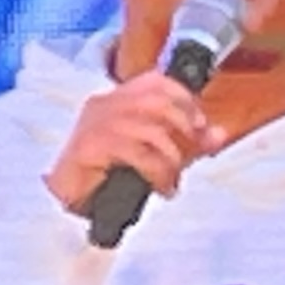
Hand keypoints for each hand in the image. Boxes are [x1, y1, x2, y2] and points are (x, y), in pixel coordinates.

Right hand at [44, 72, 223, 216]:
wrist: (66, 203)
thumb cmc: (105, 178)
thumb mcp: (155, 156)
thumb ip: (186, 144)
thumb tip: (218, 134)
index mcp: (115, 100)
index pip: (154, 81)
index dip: (183, 97)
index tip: (199, 124)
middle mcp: (103, 105)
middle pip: (156, 101)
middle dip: (183, 126)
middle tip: (190, 154)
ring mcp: (95, 125)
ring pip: (150, 128)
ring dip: (171, 157)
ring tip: (172, 178)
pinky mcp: (90, 147)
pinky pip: (137, 153)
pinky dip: (158, 172)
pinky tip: (162, 187)